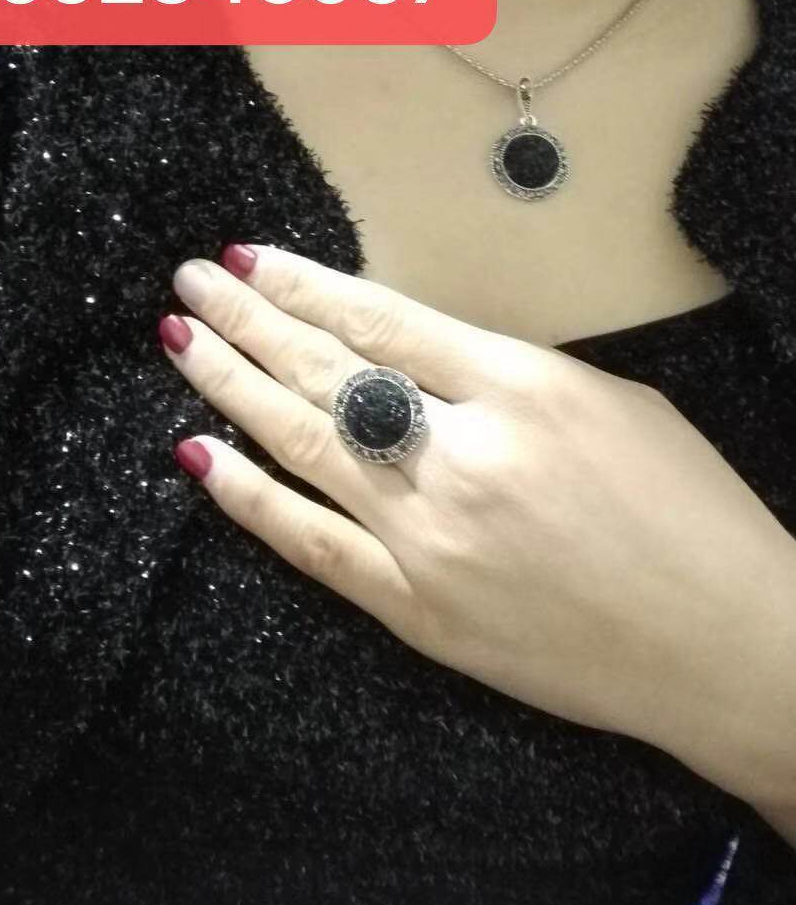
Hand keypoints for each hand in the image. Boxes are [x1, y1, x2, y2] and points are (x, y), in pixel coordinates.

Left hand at [159, 242, 795, 804]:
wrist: (723, 648)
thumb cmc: (690, 514)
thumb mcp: (612, 402)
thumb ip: (502, 374)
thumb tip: (407, 355)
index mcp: (523, 389)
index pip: (378, 319)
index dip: (301, 283)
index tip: (246, 257)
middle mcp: (464, 457)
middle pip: (325, 370)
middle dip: (248, 318)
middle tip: (190, 281)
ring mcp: (431, 540)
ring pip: (302, 445)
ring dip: (230, 386)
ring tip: (181, 338)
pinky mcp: (417, 611)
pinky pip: (311, 546)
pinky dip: (249, 500)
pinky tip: (198, 455)